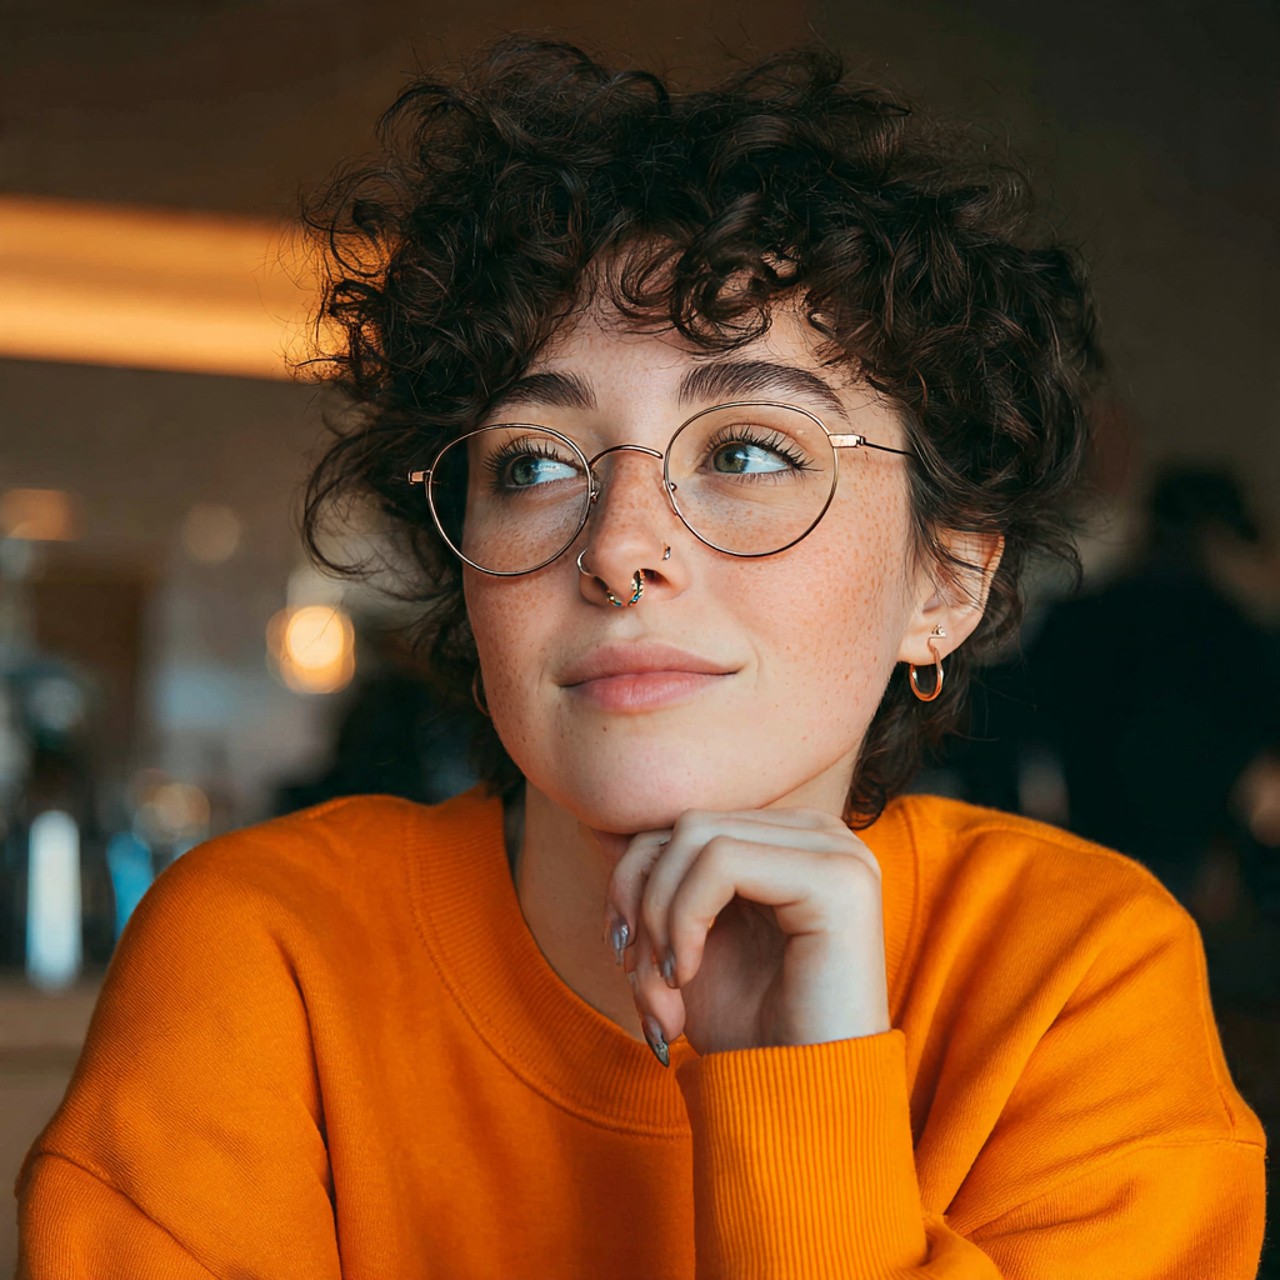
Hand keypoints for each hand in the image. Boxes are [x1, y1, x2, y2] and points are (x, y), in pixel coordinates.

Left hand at [601, 807, 890, 1064]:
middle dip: (641, 903)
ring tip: (665, 989)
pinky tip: (687, 974)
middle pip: (686, 826)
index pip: (687, 824)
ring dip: (657, 917)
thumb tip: (603, 830)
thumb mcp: (686, 944)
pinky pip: (721, 861)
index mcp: (793, 843)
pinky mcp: (836, 879)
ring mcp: (837, 852)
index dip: (634, 880)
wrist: (802, 1107)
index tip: (623, 954)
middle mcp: (822, 835)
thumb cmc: (750, 1032)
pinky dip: (683, 918)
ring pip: (696, 836)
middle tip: (644, 982)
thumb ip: (659, 884)